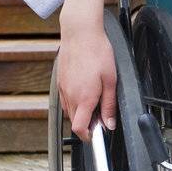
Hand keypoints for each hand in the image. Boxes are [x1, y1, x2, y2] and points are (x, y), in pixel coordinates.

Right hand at [58, 25, 117, 141]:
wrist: (80, 33)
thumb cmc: (97, 52)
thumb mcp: (111, 80)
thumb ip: (109, 105)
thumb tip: (109, 123)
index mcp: (84, 98)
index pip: (80, 128)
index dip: (88, 136)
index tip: (97, 136)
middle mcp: (70, 96)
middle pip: (75, 122)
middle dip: (87, 124)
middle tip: (101, 116)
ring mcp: (63, 89)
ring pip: (69, 111)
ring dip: (80, 113)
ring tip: (94, 100)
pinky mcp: (60, 82)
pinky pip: (65, 100)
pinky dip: (74, 102)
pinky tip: (85, 91)